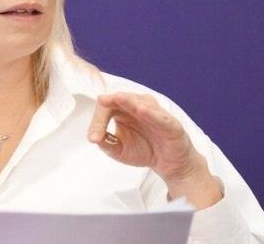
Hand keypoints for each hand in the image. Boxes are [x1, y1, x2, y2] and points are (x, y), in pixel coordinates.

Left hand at [87, 92, 221, 208]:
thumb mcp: (119, 150)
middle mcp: (137, 107)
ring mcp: (153, 113)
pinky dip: (151, 112)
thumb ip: (107, 144)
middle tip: (102, 103)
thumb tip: (94, 138)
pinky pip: (159, 115)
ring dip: (128, 100)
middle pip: (120, 99)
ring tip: (118, 98)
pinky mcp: (169, 123)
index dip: (97, 121)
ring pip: (140, 101)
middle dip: (109, 102)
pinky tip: (141, 110)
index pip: (106, 108)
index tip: (94, 138)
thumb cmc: (143, 151)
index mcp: (122, 111)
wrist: (167, 164)